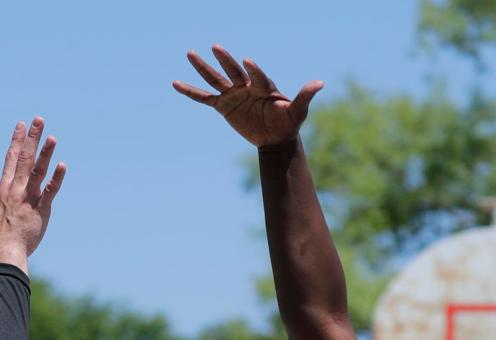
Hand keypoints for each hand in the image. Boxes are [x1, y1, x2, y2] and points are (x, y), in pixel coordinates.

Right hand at [0, 118, 65, 271]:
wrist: (4, 251)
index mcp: (4, 187)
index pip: (10, 158)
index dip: (16, 140)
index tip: (21, 124)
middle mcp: (15, 189)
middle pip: (24, 158)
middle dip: (31, 138)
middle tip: (39, 119)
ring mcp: (28, 199)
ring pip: (37, 171)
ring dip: (44, 153)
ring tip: (52, 137)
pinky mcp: (40, 210)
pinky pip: (49, 192)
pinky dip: (56, 179)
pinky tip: (62, 166)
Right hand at [173, 46, 322, 147]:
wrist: (276, 137)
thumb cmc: (288, 122)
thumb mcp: (298, 111)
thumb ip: (305, 96)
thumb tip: (320, 83)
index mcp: (263, 86)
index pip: (257, 76)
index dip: (254, 70)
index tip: (248, 62)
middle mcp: (246, 86)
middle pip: (233, 71)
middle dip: (225, 60)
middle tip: (215, 47)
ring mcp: (233, 95)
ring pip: (215, 79)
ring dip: (203, 67)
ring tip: (190, 53)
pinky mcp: (224, 106)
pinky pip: (204, 99)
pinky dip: (190, 92)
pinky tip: (175, 83)